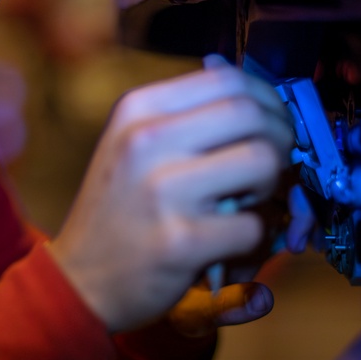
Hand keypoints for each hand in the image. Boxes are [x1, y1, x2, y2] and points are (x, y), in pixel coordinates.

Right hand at [48, 61, 292, 331]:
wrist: (79, 280)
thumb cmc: (119, 210)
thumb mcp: (133, 145)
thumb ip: (187, 117)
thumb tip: (258, 96)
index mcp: (138, 110)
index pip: (226, 79)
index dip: (266, 99)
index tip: (273, 124)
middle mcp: (146, 140)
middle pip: (250, 114)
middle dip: (280, 139)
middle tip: (273, 165)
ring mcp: (162, 190)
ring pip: (263, 162)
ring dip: (272, 186)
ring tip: (248, 202)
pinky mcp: (181, 240)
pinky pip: (254, 225)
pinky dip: (255, 238)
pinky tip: (231, 243)